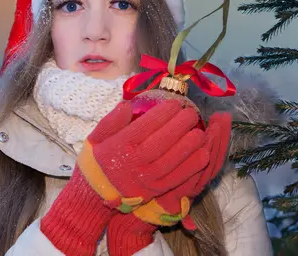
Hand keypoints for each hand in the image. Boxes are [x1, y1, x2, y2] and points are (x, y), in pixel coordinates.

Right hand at [41, 100, 209, 255]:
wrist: (94, 194)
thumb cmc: (97, 160)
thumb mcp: (95, 138)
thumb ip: (110, 121)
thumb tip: (126, 104)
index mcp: (118, 147)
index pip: (143, 128)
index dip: (161, 115)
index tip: (175, 103)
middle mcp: (132, 163)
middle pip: (160, 143)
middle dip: (179, 126)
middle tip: (191, 113)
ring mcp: (144, 179)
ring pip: (170, 161)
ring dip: (188, 146)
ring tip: (200, 131)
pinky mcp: (154, 191)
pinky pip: (176, 179)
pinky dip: (191, 167)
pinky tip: (203, 154)